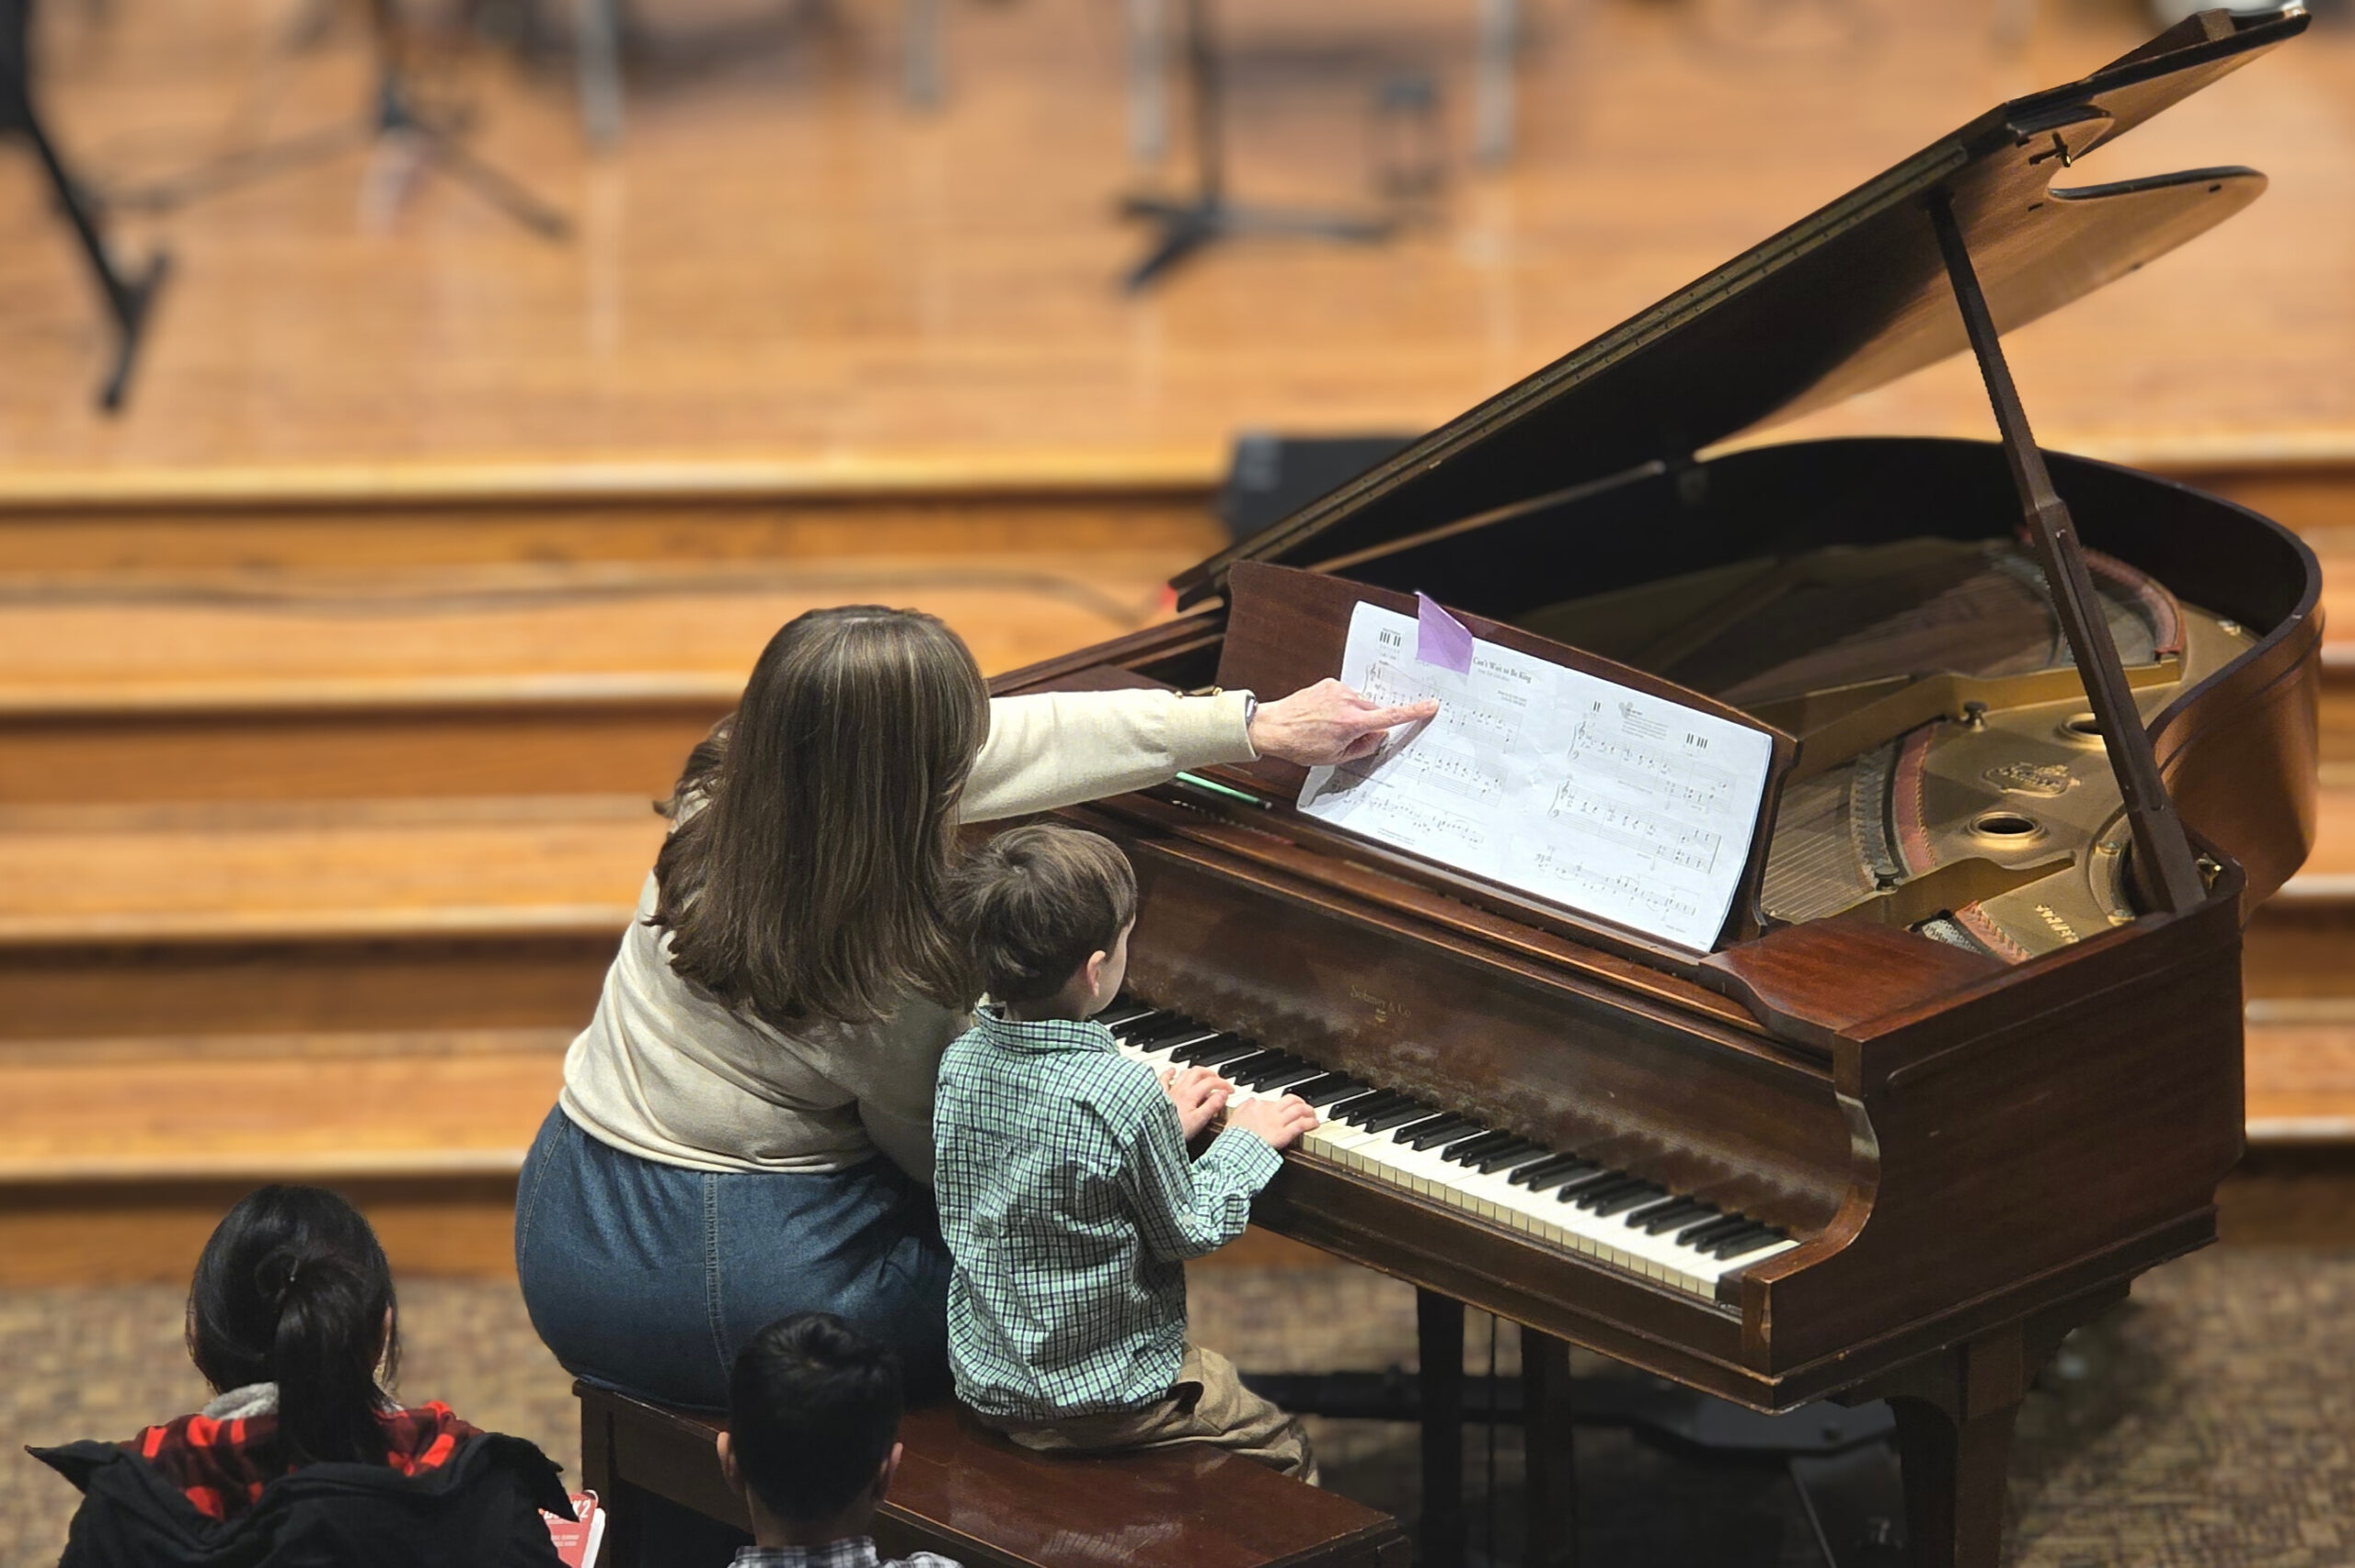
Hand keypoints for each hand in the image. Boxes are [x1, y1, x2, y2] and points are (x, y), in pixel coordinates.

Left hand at [1160, 1066, 1231, 1139]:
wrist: (1152, 1133)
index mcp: (1191, 1094)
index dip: (1224, 1084)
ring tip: (1203, 1075)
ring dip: (1195, 1071)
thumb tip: (1223, 1094)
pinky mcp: (1159, 1096)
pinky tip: (1172, 1070)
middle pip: (1198, 1072)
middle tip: (1219, 1080)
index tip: (1231, 1091)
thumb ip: (1212, 1106)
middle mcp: (1180, 1089)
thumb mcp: (1199, 1121)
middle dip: (1211, 1074)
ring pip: (1184, 1073)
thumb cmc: (1175, 1131)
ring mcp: (1169, 1091)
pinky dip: (1170, 1072)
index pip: (1211, 1082)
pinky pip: (1163, 1079)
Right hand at [1226, 1094, 1318, 1151]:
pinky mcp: (1284, 1134)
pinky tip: (1315, 1124)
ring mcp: (1277, 1122)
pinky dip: (1310, 1123)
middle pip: (1291, 1100)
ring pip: (1299, 1110)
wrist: (1236, 1148)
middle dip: (1301, 1102)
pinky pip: (1301, 1125)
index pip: (1275, 1101)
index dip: (1283, 1105)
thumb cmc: (1234, 1137)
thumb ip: (1243, 1107)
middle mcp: (1269, 1111)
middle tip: (1305, 1106)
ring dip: (1309, 1111)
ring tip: (1313, 1114)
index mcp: (1257, 1106)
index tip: (1286, 1109)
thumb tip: (1251, 1101)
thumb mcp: (1234, 1117)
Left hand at [1248, 679, 1437, 766]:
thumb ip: (1363, 747)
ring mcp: (1338, 690)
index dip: (1413, 712)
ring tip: (1330, 727)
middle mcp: (1347, 702)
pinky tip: (1325, 716)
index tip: (1430, 706)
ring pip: (1360, 704)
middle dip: (1369, 724)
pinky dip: (1342, 706)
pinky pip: (1346, 696)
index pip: (1390, 717)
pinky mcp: (1329, 683)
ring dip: (1354, 715)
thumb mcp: (1335, 757)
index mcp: (1352, 723)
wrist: (1273, 726)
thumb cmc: (1299, 744)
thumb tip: (1379, 737)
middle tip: (1349, 738)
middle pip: (1374, 712)